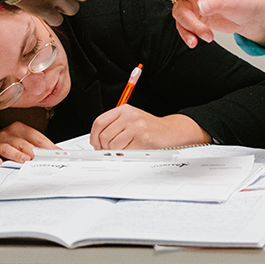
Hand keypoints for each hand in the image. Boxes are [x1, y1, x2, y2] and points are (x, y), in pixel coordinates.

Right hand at [0, 121, 56, 165]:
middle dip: (34, 152)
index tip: (57, 153)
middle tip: (42, 160)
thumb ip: (37, 146)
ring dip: (17, 155)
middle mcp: (8, 133)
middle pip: (24, 143)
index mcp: (20, 129)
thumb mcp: (22, 142)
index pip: (36, 137)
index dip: (48, 145)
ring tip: (24, 160)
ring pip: (8, 149)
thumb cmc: (8, 144)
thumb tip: (57, 152)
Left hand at [90, 108, 209, 150]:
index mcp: (124, 109)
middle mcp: (129, 116)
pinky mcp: (143, 139)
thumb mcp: (130, 119)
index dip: (94, 136)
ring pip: (113, 146)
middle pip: (105, 136)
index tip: (95, 144)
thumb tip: (96, 141)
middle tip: (111, 149)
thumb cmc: (149, 127)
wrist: (170, 131)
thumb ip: (114, 126)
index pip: (100, 122)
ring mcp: (136, 127)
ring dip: (117, 151)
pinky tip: (134, 149)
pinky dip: (127, 154)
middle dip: (105, 147)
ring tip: (126, 148)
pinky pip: (125, 152)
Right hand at [139, 0, 264, 49]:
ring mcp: (193, 3)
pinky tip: (195, 41)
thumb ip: (217, 3)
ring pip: (179, 12)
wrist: (250, 18)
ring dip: (189, 26)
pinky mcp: (194, 17)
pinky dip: (187, 34)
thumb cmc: (245, 2)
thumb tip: (201, 6)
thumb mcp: (234, 1)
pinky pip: (183, 26)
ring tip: (206, 35)